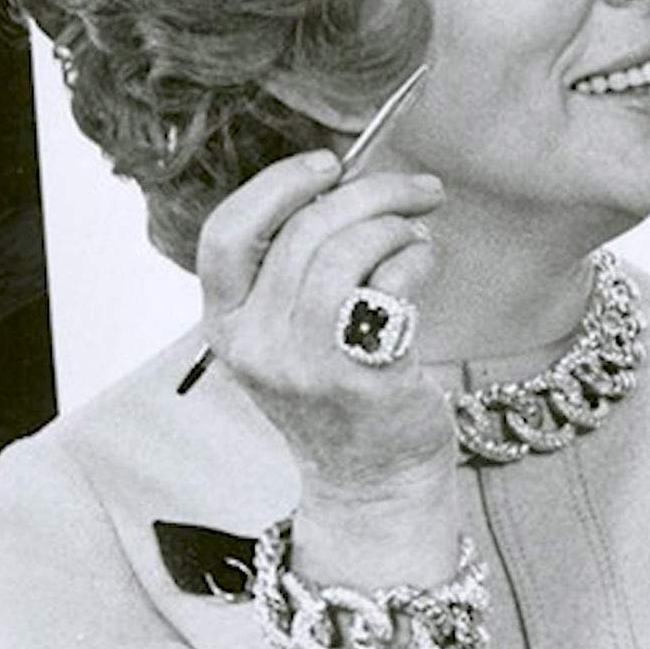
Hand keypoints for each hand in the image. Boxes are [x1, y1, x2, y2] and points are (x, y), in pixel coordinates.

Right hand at [196, 150, 455, 546]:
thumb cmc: (339, 393)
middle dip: (370, 192)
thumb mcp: (289, 334)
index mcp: (227, 326)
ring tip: (418, 234)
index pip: (224, 234)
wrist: (373, 483)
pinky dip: (416, 258)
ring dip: (395, 224)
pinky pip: (390, 285)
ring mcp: (305, 365)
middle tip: (417, 190)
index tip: (329, 165)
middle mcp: (256, 345)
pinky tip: (425, 263)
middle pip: (302, 230)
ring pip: (345, 250)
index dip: (277, 186)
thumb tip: (345, 183)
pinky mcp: (361, 377)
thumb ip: (296, 267)